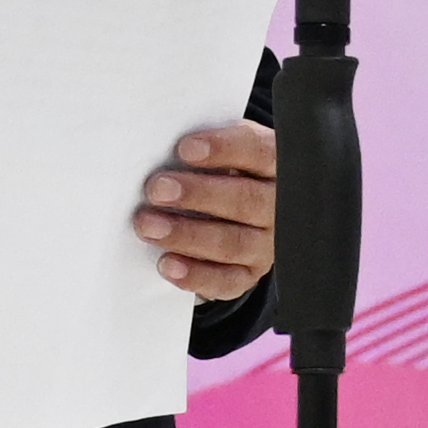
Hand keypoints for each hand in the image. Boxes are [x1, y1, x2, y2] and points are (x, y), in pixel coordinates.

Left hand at [136, 121, 274, 300]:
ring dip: (187, 235)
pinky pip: (226, 280)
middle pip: (245, 200)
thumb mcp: (224, 152)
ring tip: (148, 226)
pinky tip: (167, 263)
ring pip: (233, 242)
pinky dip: (195, 275)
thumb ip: (204, 148)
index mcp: (275, 164)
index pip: (257, 151)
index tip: (184, 149)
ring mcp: (267, 244)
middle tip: (157, 189)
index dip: (223, 149)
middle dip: (198, 194)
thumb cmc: (226, 172)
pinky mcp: (250, 274)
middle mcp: (278, 206)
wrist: (242, 213)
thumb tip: (160, 146)